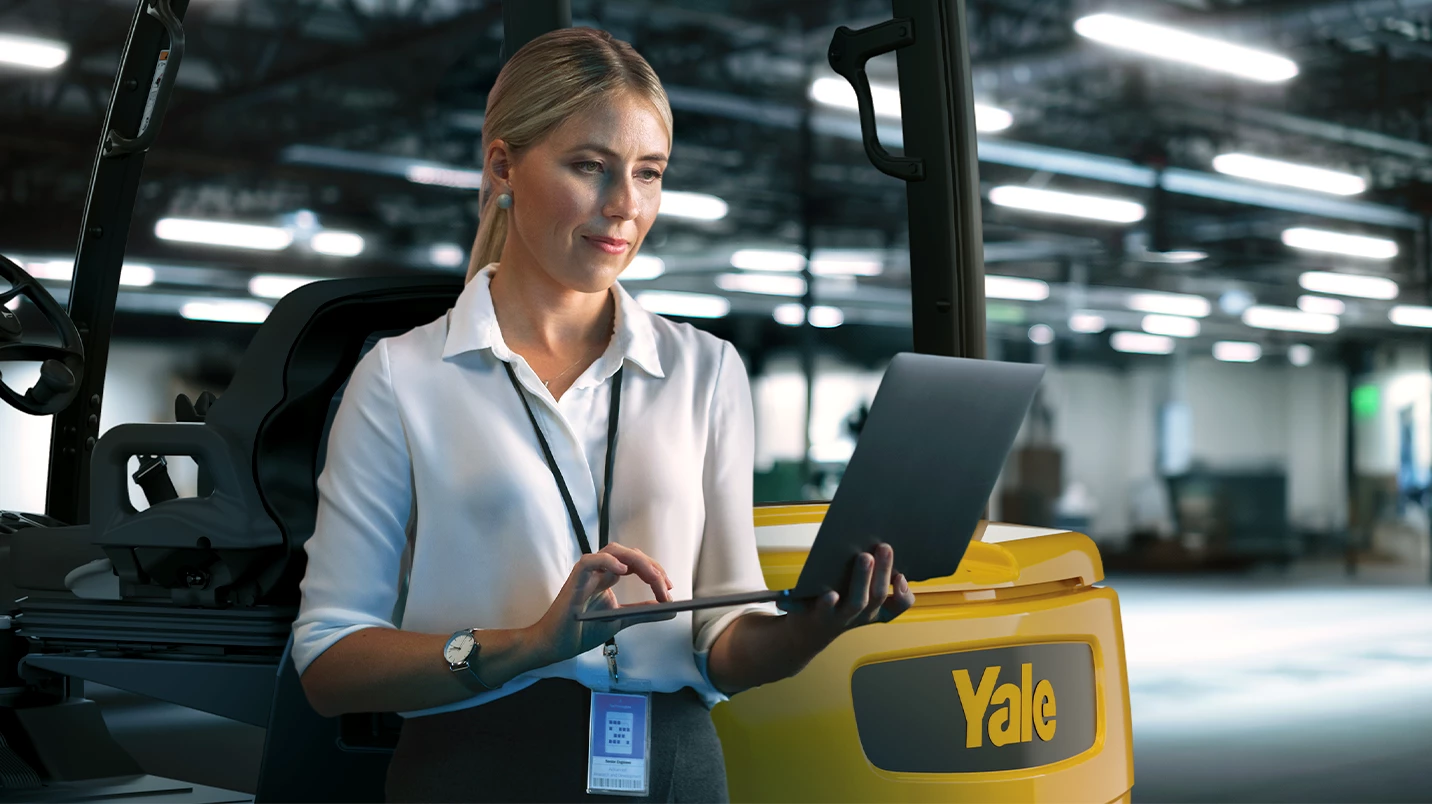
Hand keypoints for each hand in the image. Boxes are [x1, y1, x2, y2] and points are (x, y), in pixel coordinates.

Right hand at [532, 542, 677, 663]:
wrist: (556, 645)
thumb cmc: (581, 631)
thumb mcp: (621, 619)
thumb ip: (644, 612)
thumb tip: (671, 610)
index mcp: (607, 577)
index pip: (635, 563)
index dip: (654, 571)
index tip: (668, 588)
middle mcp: (598, 571)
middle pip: (628, 554)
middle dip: (651, 566)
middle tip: (666, 585)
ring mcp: (586, 574)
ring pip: (613, 551)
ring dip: (638, 562)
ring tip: (653, 578)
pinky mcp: (574, 580)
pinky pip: (589, 561)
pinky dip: (606, 561)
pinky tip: (622, 570)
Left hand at [777, 543, 915, 650]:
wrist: (805, 631)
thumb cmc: (836, 604)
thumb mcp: (856, 592)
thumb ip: (866, 574)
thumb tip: (869, 540)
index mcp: (874, 608)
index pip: (897, 605)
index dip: (904, 593)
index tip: (901, 575)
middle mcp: (861, 614)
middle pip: (877, 595)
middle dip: (883, 570)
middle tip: (884, 547)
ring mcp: (840, 617)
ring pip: (856, 602)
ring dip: (862, 579)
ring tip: (864, 557)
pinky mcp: (818, 616)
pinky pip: (825, 611)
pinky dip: (828, 603)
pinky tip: (831, 594)